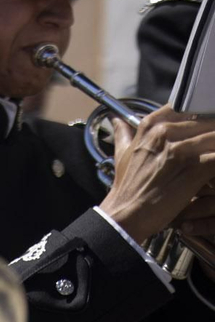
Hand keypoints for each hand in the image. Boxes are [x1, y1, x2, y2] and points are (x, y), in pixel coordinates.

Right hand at [99, 107, 214, 243]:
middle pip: (207, 121)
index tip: (204, 127)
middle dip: (214, 132)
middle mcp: (164, 133)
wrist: (127, 214)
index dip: (200, 115)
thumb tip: (116, 121)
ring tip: (214, 158)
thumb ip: (124, 134)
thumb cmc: (128, 188)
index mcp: (150, 126)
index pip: (186, 106)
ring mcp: (179, 150)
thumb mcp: (122, 155)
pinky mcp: (194, 168)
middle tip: (212, 147)